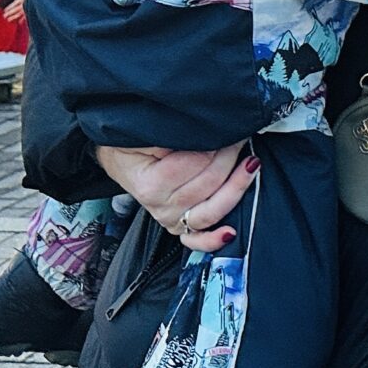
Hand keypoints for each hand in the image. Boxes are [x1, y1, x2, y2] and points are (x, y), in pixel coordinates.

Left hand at [3, 0, 27, 26]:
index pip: (14, 4)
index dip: (9, 7)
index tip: (4, 10)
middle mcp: (24, 5)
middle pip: (15, 10)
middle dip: (9, 13)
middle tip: (4, 16)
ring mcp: (28, 9)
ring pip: (19, 15)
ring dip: (13, 17)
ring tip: (8, 20)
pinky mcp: (31, 11)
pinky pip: (26, 17)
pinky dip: (22, 20)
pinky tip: (19, 22)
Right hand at [96, 142, 257, 253]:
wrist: (117, 157)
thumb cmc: (132, 143)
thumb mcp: (147, 131)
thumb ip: (175, 134)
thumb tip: (209, 131)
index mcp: (151, 184)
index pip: (198, 163)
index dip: (218, 143)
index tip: (228, 126)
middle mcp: (161, 207)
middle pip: (210, 184)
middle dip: (230, 156)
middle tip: (238, 135)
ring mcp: (172, 220)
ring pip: (213, 210)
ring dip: (237, 186)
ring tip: (250, 163)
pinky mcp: (180, 226)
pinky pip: (198, 240)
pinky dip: (215, 239)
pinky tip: (231, 231)